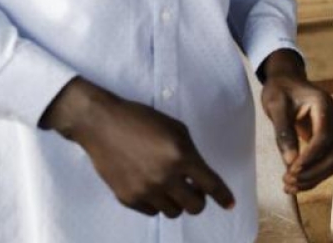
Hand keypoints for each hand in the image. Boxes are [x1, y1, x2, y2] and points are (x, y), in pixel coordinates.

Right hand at [41, 78, 233, 217]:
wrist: (103, 124)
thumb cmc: (143, 120)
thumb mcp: (176, 129)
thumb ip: (190, 153)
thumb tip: (199, 175)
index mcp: (181, 156)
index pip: (210, 184)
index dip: (223, 196)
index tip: (229, 205)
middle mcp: (165, 177)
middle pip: (194, 206)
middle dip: (199, 200)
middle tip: (194, 190)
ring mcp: (145, 190)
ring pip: (173, 212)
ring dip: (178, 202)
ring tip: (171, 187)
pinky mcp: (127, 198)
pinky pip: (152, 212)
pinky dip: (157, 203)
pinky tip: (153, 188)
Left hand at [259, 50, 332, 193]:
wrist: (287, 81)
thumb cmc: (280, 90)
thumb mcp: (276, 106)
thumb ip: (283, 132)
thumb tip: (290, 162)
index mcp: (323, 105)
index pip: (324, 136)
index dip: (310, 156)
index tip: (292, 170)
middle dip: (312, 172)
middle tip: (288, 182)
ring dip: (314, 177)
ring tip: (289, 187)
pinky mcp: (329, 139)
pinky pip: (327, 160)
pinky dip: (314, 174)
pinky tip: (296, 183)